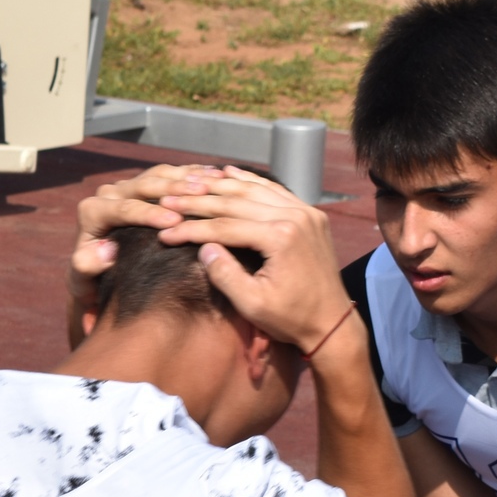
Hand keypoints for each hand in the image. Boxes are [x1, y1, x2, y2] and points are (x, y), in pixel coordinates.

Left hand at [67, 164, 225, 342]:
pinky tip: (212, 175)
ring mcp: (126, 186)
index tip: (175, 221)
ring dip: (185, 177)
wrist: (95, 270)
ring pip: (158, 174)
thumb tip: (107, 250)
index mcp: (92, 211)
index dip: (150, 213)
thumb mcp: (83, 279)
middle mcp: (108, 193)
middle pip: (144, 185)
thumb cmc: (91, 281)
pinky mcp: (141, 183)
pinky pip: (167, 173)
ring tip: (211, 183)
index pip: (124, 209)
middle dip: (174, 189)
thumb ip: (88, 266)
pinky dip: (189, 173)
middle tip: (201, 193)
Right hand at [152, 167, 352, 355]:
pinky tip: (229, 173)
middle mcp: (295, 216)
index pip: (225, 227)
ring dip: (221, 186)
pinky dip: (251, 182)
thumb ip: (225, 274)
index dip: (191, 229)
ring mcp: (306, 212)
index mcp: (281, 238)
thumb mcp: (252, 304)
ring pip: (255, 190)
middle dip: (199, 202)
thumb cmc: (291, 318)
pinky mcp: (310, 215)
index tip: (164, 233)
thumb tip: (203, 247)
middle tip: (169, 198)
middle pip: (236, 202)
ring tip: (191, 183)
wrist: (332, 322)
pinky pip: (275, 191)